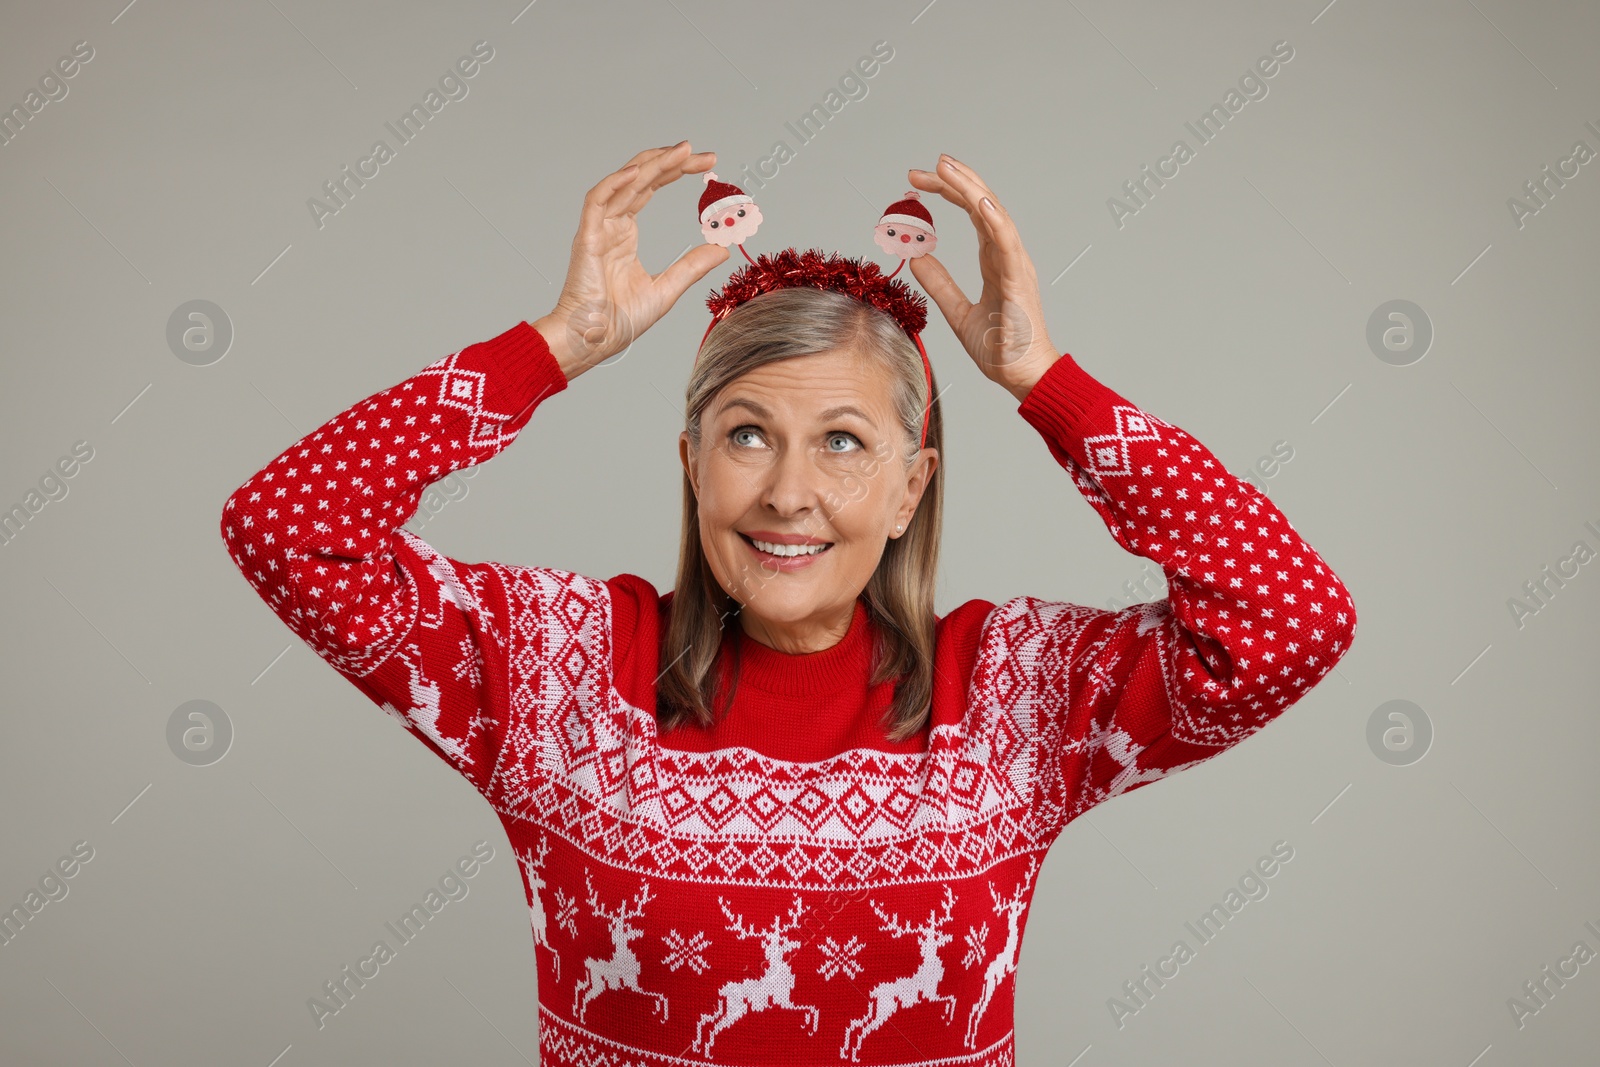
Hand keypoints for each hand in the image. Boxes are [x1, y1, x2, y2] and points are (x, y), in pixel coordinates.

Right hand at [536, 141, 729, 378]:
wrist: (594, 340)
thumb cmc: (621, 321)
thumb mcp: (668, 288)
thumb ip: (691, 266)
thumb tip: (721, 249)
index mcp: (625, 233)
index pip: (650, 188)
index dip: (676, 172)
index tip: (707, 164)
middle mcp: (611, 224)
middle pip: (640, 178)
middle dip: (671, 161)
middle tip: (703, 153)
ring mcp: (597, 228)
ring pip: (624, 183)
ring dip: (652, 163)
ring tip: (682, 151)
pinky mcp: (586, 237)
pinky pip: (597, 201)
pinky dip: (615, 183)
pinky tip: (638, 171)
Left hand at [906, 155, 1059, 401]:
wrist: (1022, 376)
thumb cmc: (1000, 348)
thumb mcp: (957, 312)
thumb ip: (939, 283)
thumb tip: (915, 257)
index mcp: (996, 260)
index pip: (972, 214)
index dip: (949, 193)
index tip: (918, 182)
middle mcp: (1007, 255)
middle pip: (981, 205)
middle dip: (952, 182)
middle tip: (918, 170)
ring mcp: (1015, 264)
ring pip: (993, 214)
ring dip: (969, 188)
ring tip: (945, 168)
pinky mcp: (1017, 280)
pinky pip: (1007, 243)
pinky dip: (994, 219)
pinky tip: (978, 201)